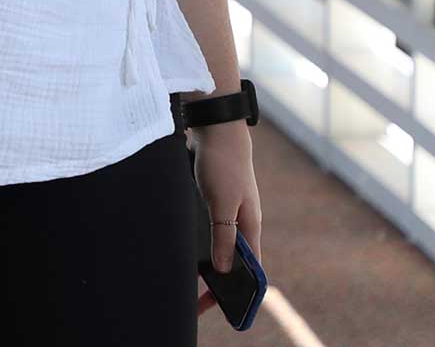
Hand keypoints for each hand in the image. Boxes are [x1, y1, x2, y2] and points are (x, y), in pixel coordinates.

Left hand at [192, 120, 264, 316]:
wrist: (216, 128)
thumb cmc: (224, 164)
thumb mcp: (223, 204)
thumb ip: (224, 236)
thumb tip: (224, 270)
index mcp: (251, 226)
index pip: (252, 268)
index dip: (240, 290)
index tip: (223, 306)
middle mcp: (242, 222)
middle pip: (233, 259)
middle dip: (218, 281)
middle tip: (196, 299)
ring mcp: (227, 211)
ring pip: (219, 245)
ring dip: (206, 262)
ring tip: (187, 280)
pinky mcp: (213, 200)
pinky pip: (207, 229)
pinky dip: (198, 243)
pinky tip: (182, 249)